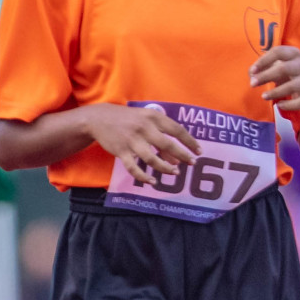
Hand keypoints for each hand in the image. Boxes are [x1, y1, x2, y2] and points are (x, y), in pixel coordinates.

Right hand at [81, 103, 198, 182]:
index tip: (199, 151)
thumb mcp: (147, 121)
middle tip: (192, 163)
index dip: (190, 141)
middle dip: (182, 155)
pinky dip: (144, 176)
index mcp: (153, 117)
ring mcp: (132, 141)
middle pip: (167, 145)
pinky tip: (153, 182)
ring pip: (152, 159)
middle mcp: (144, 128)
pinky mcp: (121, 151)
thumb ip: (162, 136)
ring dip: (165, 168)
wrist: (100, 119)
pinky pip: (134, 168)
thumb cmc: (130, 120)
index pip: (177, 130)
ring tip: (175, 173)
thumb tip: (177, 158)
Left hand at [251, 46, 299, 112]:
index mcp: (294, 53)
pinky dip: (289, 105)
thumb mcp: (275, 68)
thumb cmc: (288, 75)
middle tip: (252, 84)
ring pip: (292, 86)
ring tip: (263, 96)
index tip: (252, 70)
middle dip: (266, 76)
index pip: (278, 52)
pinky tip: (279, 105)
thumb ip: (261, 69)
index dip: (263, 60)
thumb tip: (252, 76)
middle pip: (284, 68)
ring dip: (275, 92)